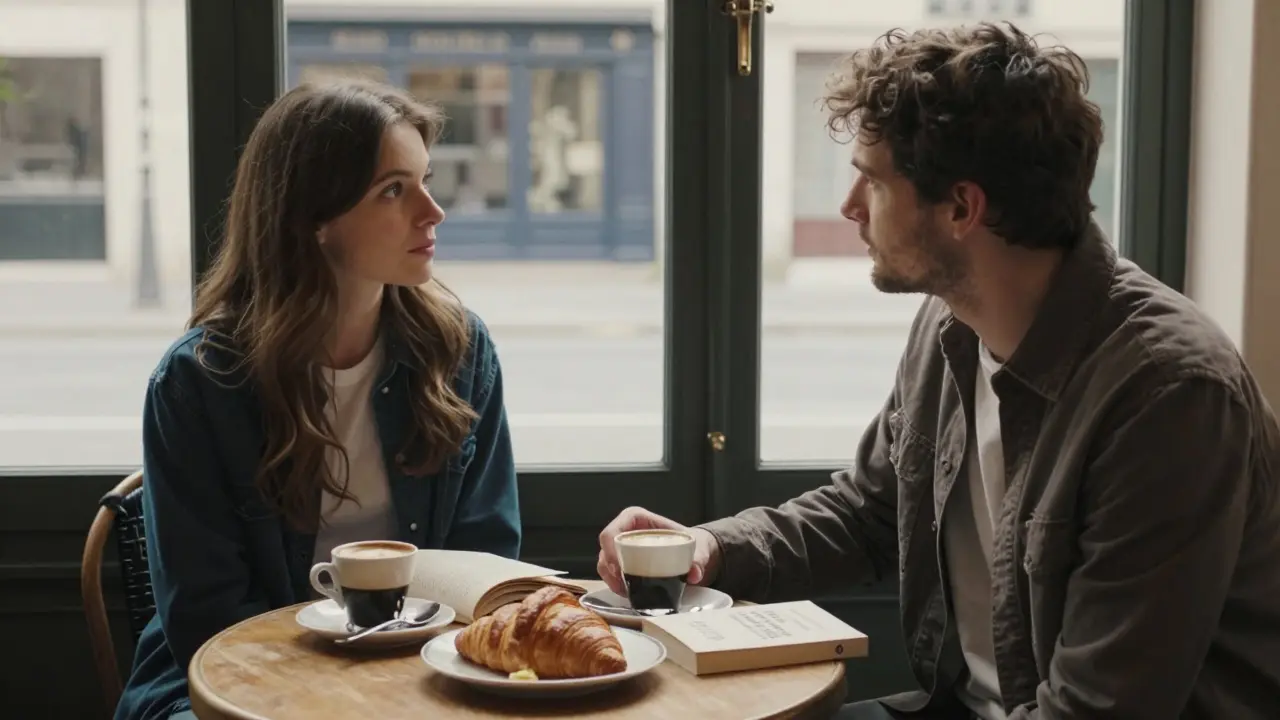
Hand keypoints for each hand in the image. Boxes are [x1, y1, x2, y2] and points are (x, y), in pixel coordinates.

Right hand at [596, 506, 721, 596]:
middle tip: (623, 585)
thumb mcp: (697, 548)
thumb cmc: (689, 544)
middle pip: (605, 548)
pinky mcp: (622, 563)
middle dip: (609, 569)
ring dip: (611, 579)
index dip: (610, 548)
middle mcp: (624, 531)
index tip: (619, 568)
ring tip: (626, 592)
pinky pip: (610, 574)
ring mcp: (621, 548)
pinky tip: (627, 593)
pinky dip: (616, 585)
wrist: (692, 555)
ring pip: (605, 563)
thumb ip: (699, 560)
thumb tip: (694, 574)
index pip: (613, 530)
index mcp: (636, 519)